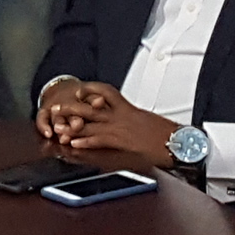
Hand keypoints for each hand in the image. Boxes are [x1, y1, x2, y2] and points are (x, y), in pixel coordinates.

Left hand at [41, 81, 177, 165]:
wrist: (177, 140)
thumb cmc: (166, 132)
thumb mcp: (147, 120)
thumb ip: (133, 119)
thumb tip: (129, 122)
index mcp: (126, 108)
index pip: (104, 93)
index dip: (89, 91)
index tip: (78, 91)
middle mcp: (120, 115)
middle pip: (90, 106)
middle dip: (71, 107)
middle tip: (56, 108)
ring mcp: (120, 127)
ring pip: (91, 123)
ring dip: (72, 125)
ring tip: (57, 127)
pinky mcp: (122, 141)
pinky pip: (100, 139)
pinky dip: (86, 141)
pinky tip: (75, 144)